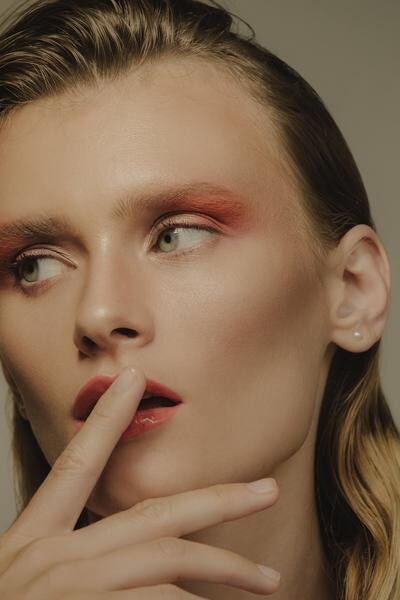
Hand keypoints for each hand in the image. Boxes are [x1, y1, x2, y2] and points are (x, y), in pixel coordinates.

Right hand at [0, 367, 279, 598]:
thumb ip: (77, 562)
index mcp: (32, 543)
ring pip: (169, 562)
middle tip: (266, 489)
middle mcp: (51, 560)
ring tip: (267, 579)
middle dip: (217, 498)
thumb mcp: (27, 587)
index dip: (107, 421)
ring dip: (225, 569)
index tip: (132, 380)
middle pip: (153, 516)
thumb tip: (143, 556)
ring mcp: (70, 590)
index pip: (76, 467)